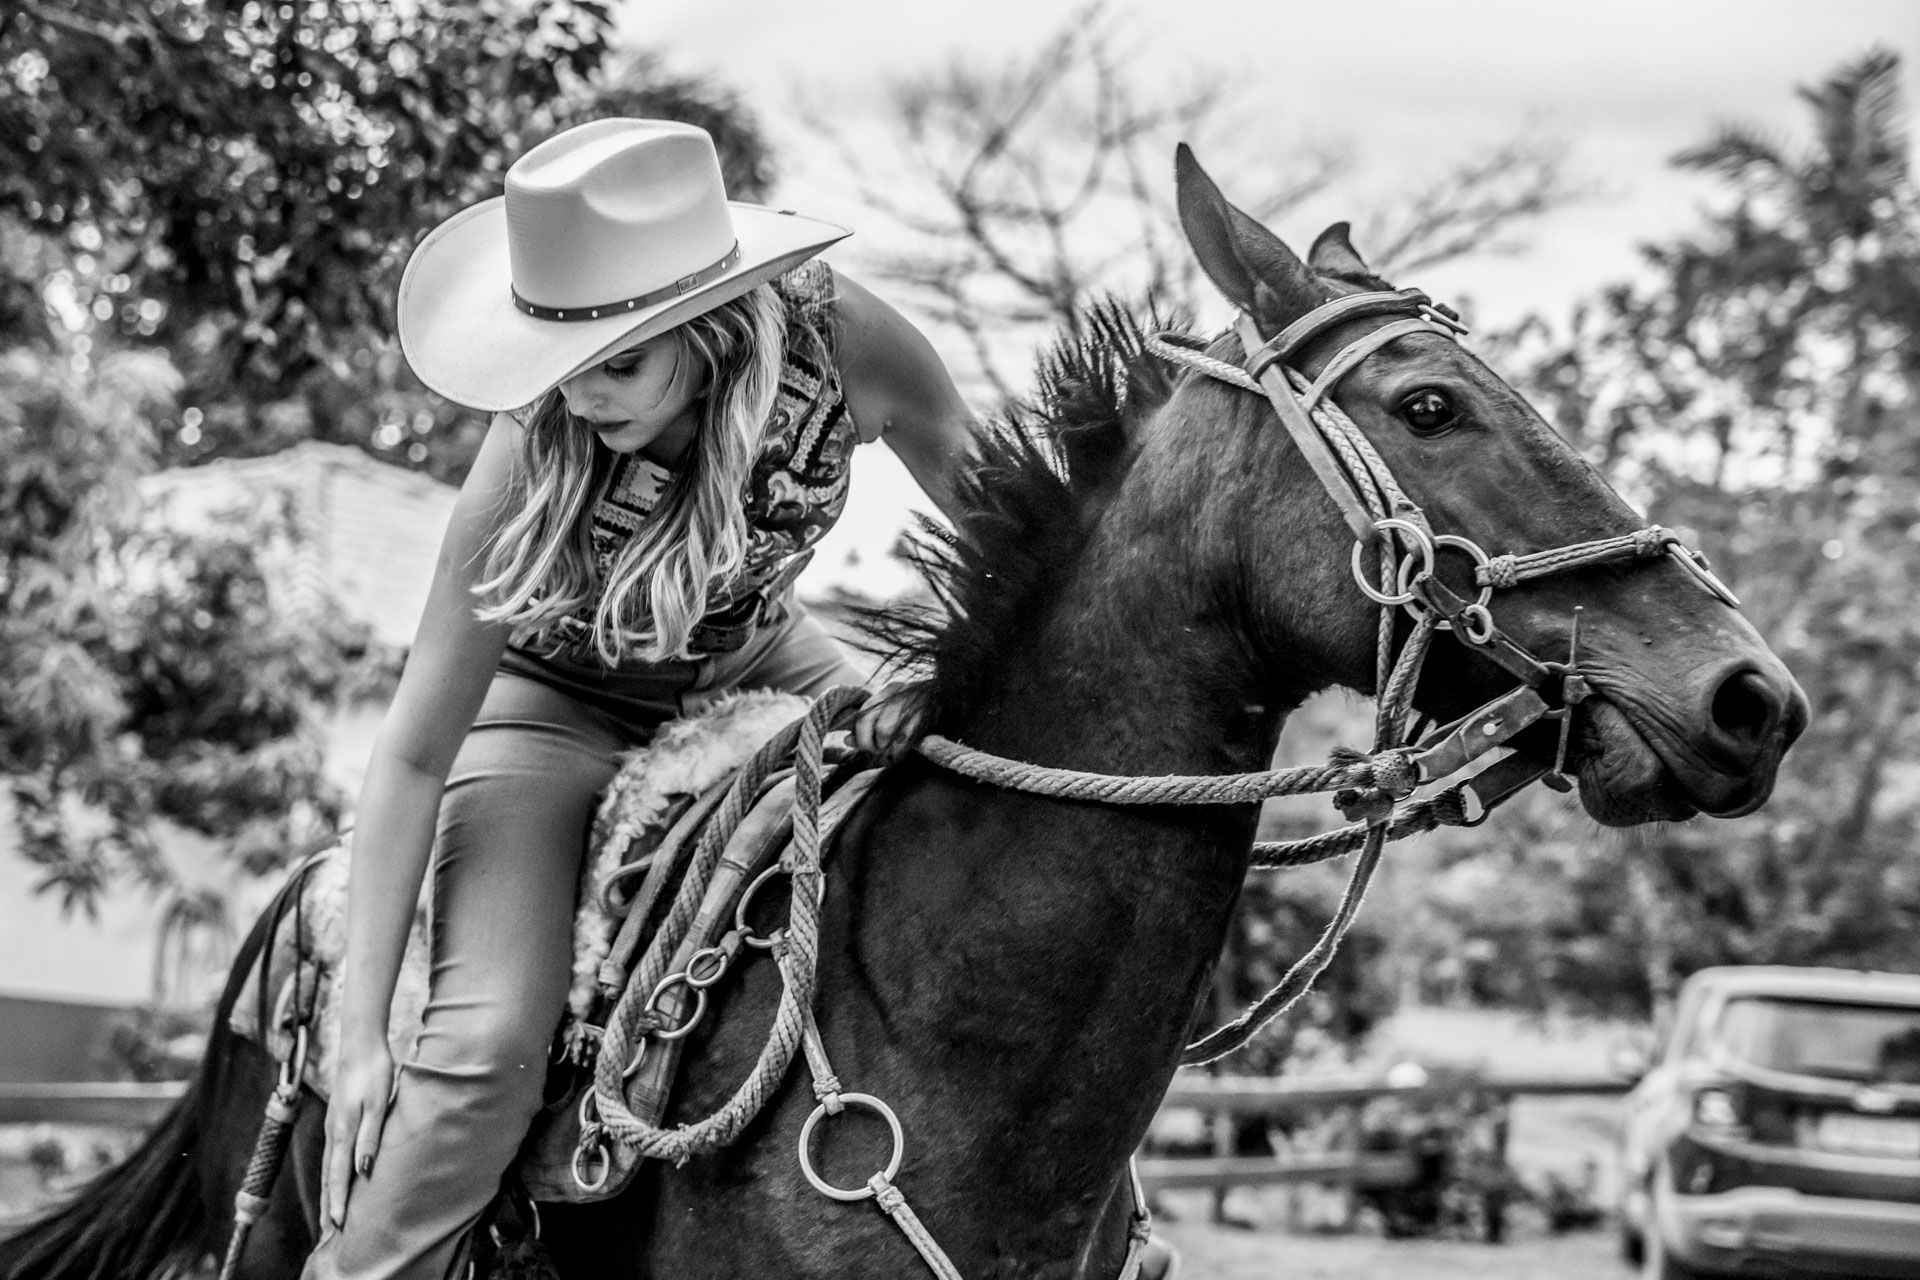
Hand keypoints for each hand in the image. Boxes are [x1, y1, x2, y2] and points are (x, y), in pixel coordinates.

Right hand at [320, 1037, 394, 1229]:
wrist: (361, 1045)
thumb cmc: (373, 1073)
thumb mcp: (378, 1104)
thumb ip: (370, 1137)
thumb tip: (363, 1170)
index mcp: (343, 1132)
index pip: (339, 1175)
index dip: (338, 1201)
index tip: (338, 1225)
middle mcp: (333, 1132)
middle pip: (329, 1176)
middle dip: (328, 1203)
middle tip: (328, 1231)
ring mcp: (333, 1125)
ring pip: (329, 1166)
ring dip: (329, 1191)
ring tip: (329, 1212)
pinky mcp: (337, 1118)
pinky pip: (332, 1154)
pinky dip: (332, 1173)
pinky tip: (336, 1176)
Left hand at [851, 679, 932, 760]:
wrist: (946, 694)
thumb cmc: (915, 707)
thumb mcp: (891, 710)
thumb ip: (868, 725)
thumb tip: (847, 741)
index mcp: (885, 692)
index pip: (862, 714)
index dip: (860, 736)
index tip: (866, 746)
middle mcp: (895, 694)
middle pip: (870, 721)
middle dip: (870, 744)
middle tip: (877, 752)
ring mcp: (909, 703)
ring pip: (885, 729)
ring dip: (884, 747)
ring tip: (888, 753)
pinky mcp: (924, 714)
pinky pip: (904, 738)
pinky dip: (899, 751)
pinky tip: (899, 754)